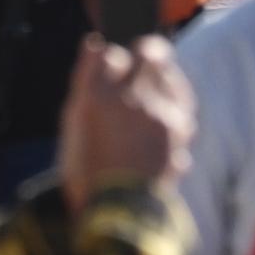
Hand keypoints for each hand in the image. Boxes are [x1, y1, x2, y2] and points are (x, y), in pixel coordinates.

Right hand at [57, 36, 191, 194]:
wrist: (118, 211)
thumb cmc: (86, 168)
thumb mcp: (73, 123)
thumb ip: (85, 77)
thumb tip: (94, 43)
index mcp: (98, 96)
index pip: (110, 54)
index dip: (112, 58)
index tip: (113, 65)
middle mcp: (132, 99)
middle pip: (150, 52)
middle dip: (147, 51)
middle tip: (144, 58)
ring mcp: (160, 113)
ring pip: (171, 76)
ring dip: (164, 77)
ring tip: (155, 89)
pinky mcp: (180, 130)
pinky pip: (182, 105)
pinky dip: (176, 103)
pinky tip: (166, 113)